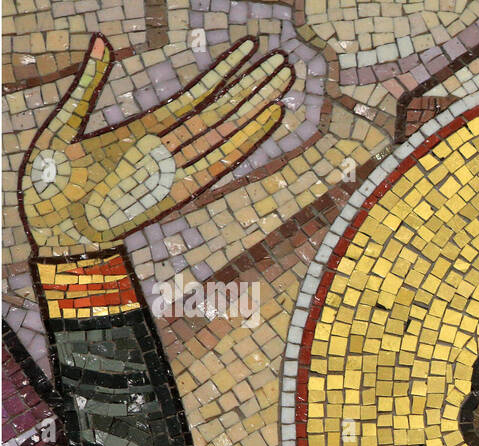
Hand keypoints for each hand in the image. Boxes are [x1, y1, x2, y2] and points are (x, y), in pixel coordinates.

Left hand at [19, 34, 291, 256]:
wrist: (52, 230)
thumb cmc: (50, 183)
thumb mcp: (64, 123)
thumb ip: (89, 84)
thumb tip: (100, 39)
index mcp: (144, 129)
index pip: (195, 94)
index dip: (223, 70)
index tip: (249, 47)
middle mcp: (168, 147)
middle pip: (221, 109)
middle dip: (253, 83)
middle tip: (283, 60)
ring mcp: (177, 168)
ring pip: (228, 128)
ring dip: (258, 103)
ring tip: (284, 77)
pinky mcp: (180, 190)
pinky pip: (222, 160)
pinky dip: (248, 138)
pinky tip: (269, 116)